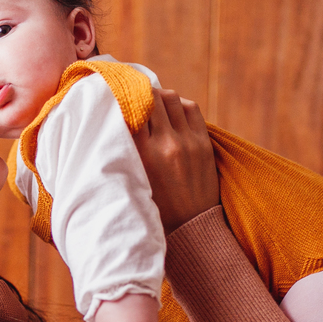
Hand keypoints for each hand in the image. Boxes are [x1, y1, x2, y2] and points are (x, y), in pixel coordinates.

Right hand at [132, 88, 218, 232]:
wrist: (191, 228)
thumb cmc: (155, 208)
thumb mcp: (133, 181)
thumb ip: (127, 152)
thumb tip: (120, 120)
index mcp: (143, 156)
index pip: (132, 109)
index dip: (124, 97)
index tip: (118, 95)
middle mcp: (166, 144)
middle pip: (152, 97)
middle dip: (143, 93)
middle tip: (137, 96)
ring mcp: (188, 142)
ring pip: (172, 98)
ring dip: (161, 97)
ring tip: (154, 104)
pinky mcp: (204, 143)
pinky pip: (191, 109)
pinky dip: (180, 105)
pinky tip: (173, 113)